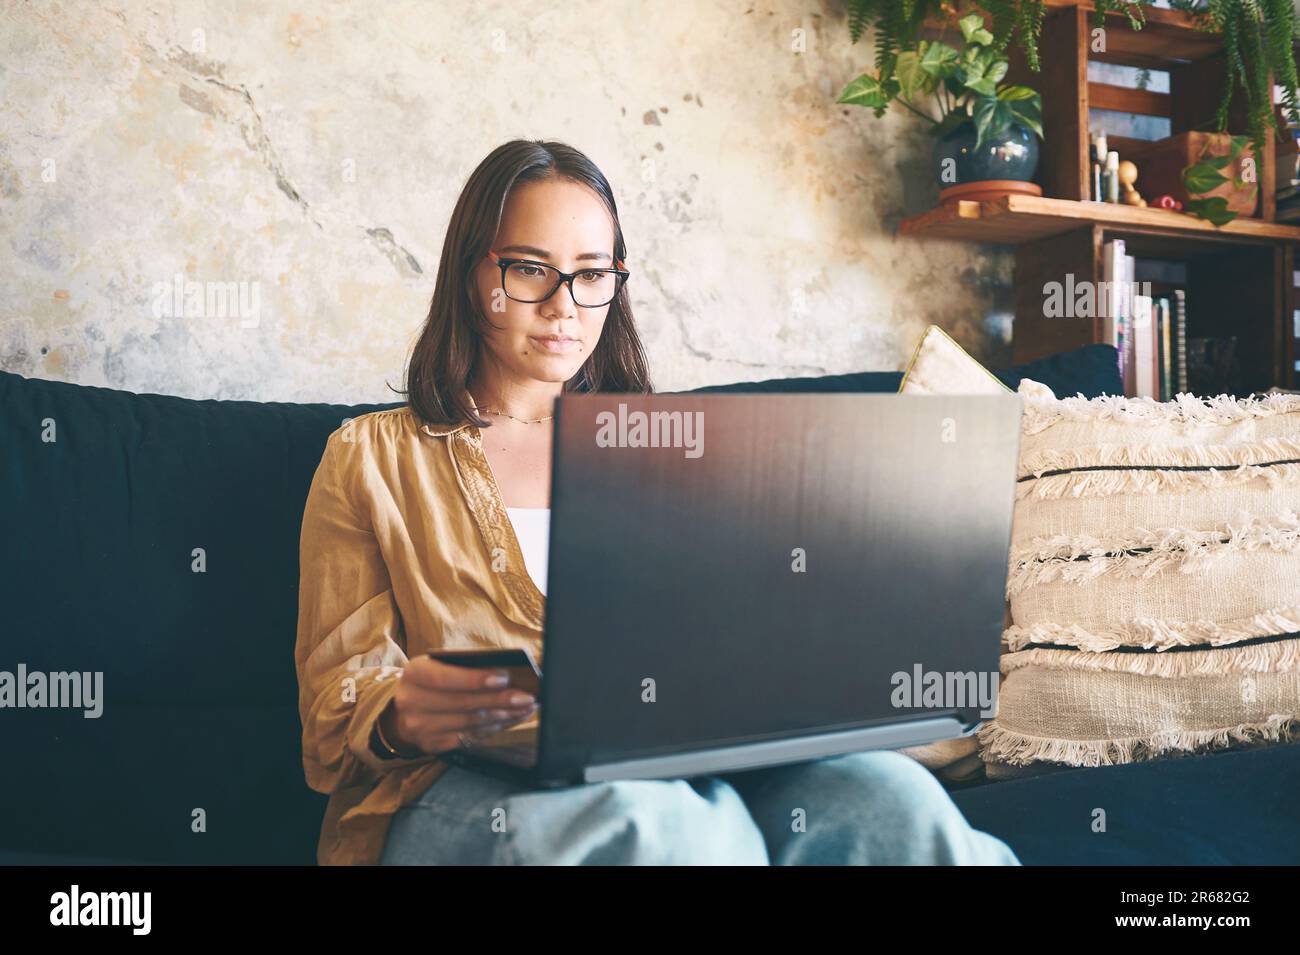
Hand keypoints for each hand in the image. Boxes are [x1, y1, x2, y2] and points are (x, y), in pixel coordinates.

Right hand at [377, 655, 537, 755]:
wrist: (406, 708)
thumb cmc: (433, 680)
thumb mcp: (439, 665)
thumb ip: (466, 667)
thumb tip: (506, 674)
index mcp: (414, 673)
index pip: (444, 678)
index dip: (475, 679)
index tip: (504, 679)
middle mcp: (412, 701)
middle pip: (462, 703)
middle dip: (499, 700)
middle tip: (526, 697)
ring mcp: (420, 727)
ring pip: (470, 722)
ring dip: (503, 716)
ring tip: (525, 708)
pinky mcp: (432, 744)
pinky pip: (470, 737)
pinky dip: (495, 728)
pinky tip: (512, 719)